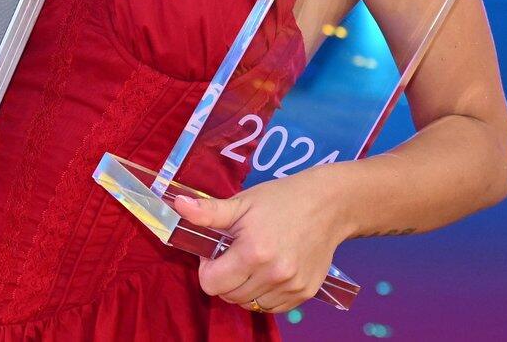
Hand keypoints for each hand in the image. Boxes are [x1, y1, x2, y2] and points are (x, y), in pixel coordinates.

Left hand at [170, 171, 351, 314]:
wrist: (328, 204)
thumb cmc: (281, 200)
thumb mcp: (242, 202)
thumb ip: (209, 212)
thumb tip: (177, 205)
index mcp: (253, 252)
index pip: (212, 284)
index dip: (208, 267)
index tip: (217, 251)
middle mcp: (273, 274)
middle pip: (229, 296)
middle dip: (224, 278)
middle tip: (234, 254)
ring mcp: (291, 286)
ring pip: (250, 304)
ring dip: (244, 288)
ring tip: (252, 262)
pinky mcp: (305, 293)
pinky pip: (272, 306)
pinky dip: (264, 294)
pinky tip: (269, 272)